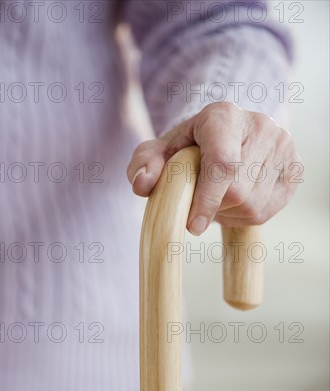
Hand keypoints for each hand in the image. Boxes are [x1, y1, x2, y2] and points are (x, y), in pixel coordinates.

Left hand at [127, 102, 301, 234]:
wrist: (229, 133)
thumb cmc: (189, 146)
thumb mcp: (160, 151)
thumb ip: (143, 164)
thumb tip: (142, 184)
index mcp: (223, 116)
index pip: (222, 164)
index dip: (207, 200)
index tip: (193, 227)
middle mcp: (261, 126)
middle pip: (236, 192)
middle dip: (213, 206)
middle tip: (201, 197)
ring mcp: (283, 147)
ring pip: (252, 205)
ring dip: (229, 213)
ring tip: (220, 195)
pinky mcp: (295, 168)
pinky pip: (268, 210)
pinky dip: (247, 214)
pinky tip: (238, 198)